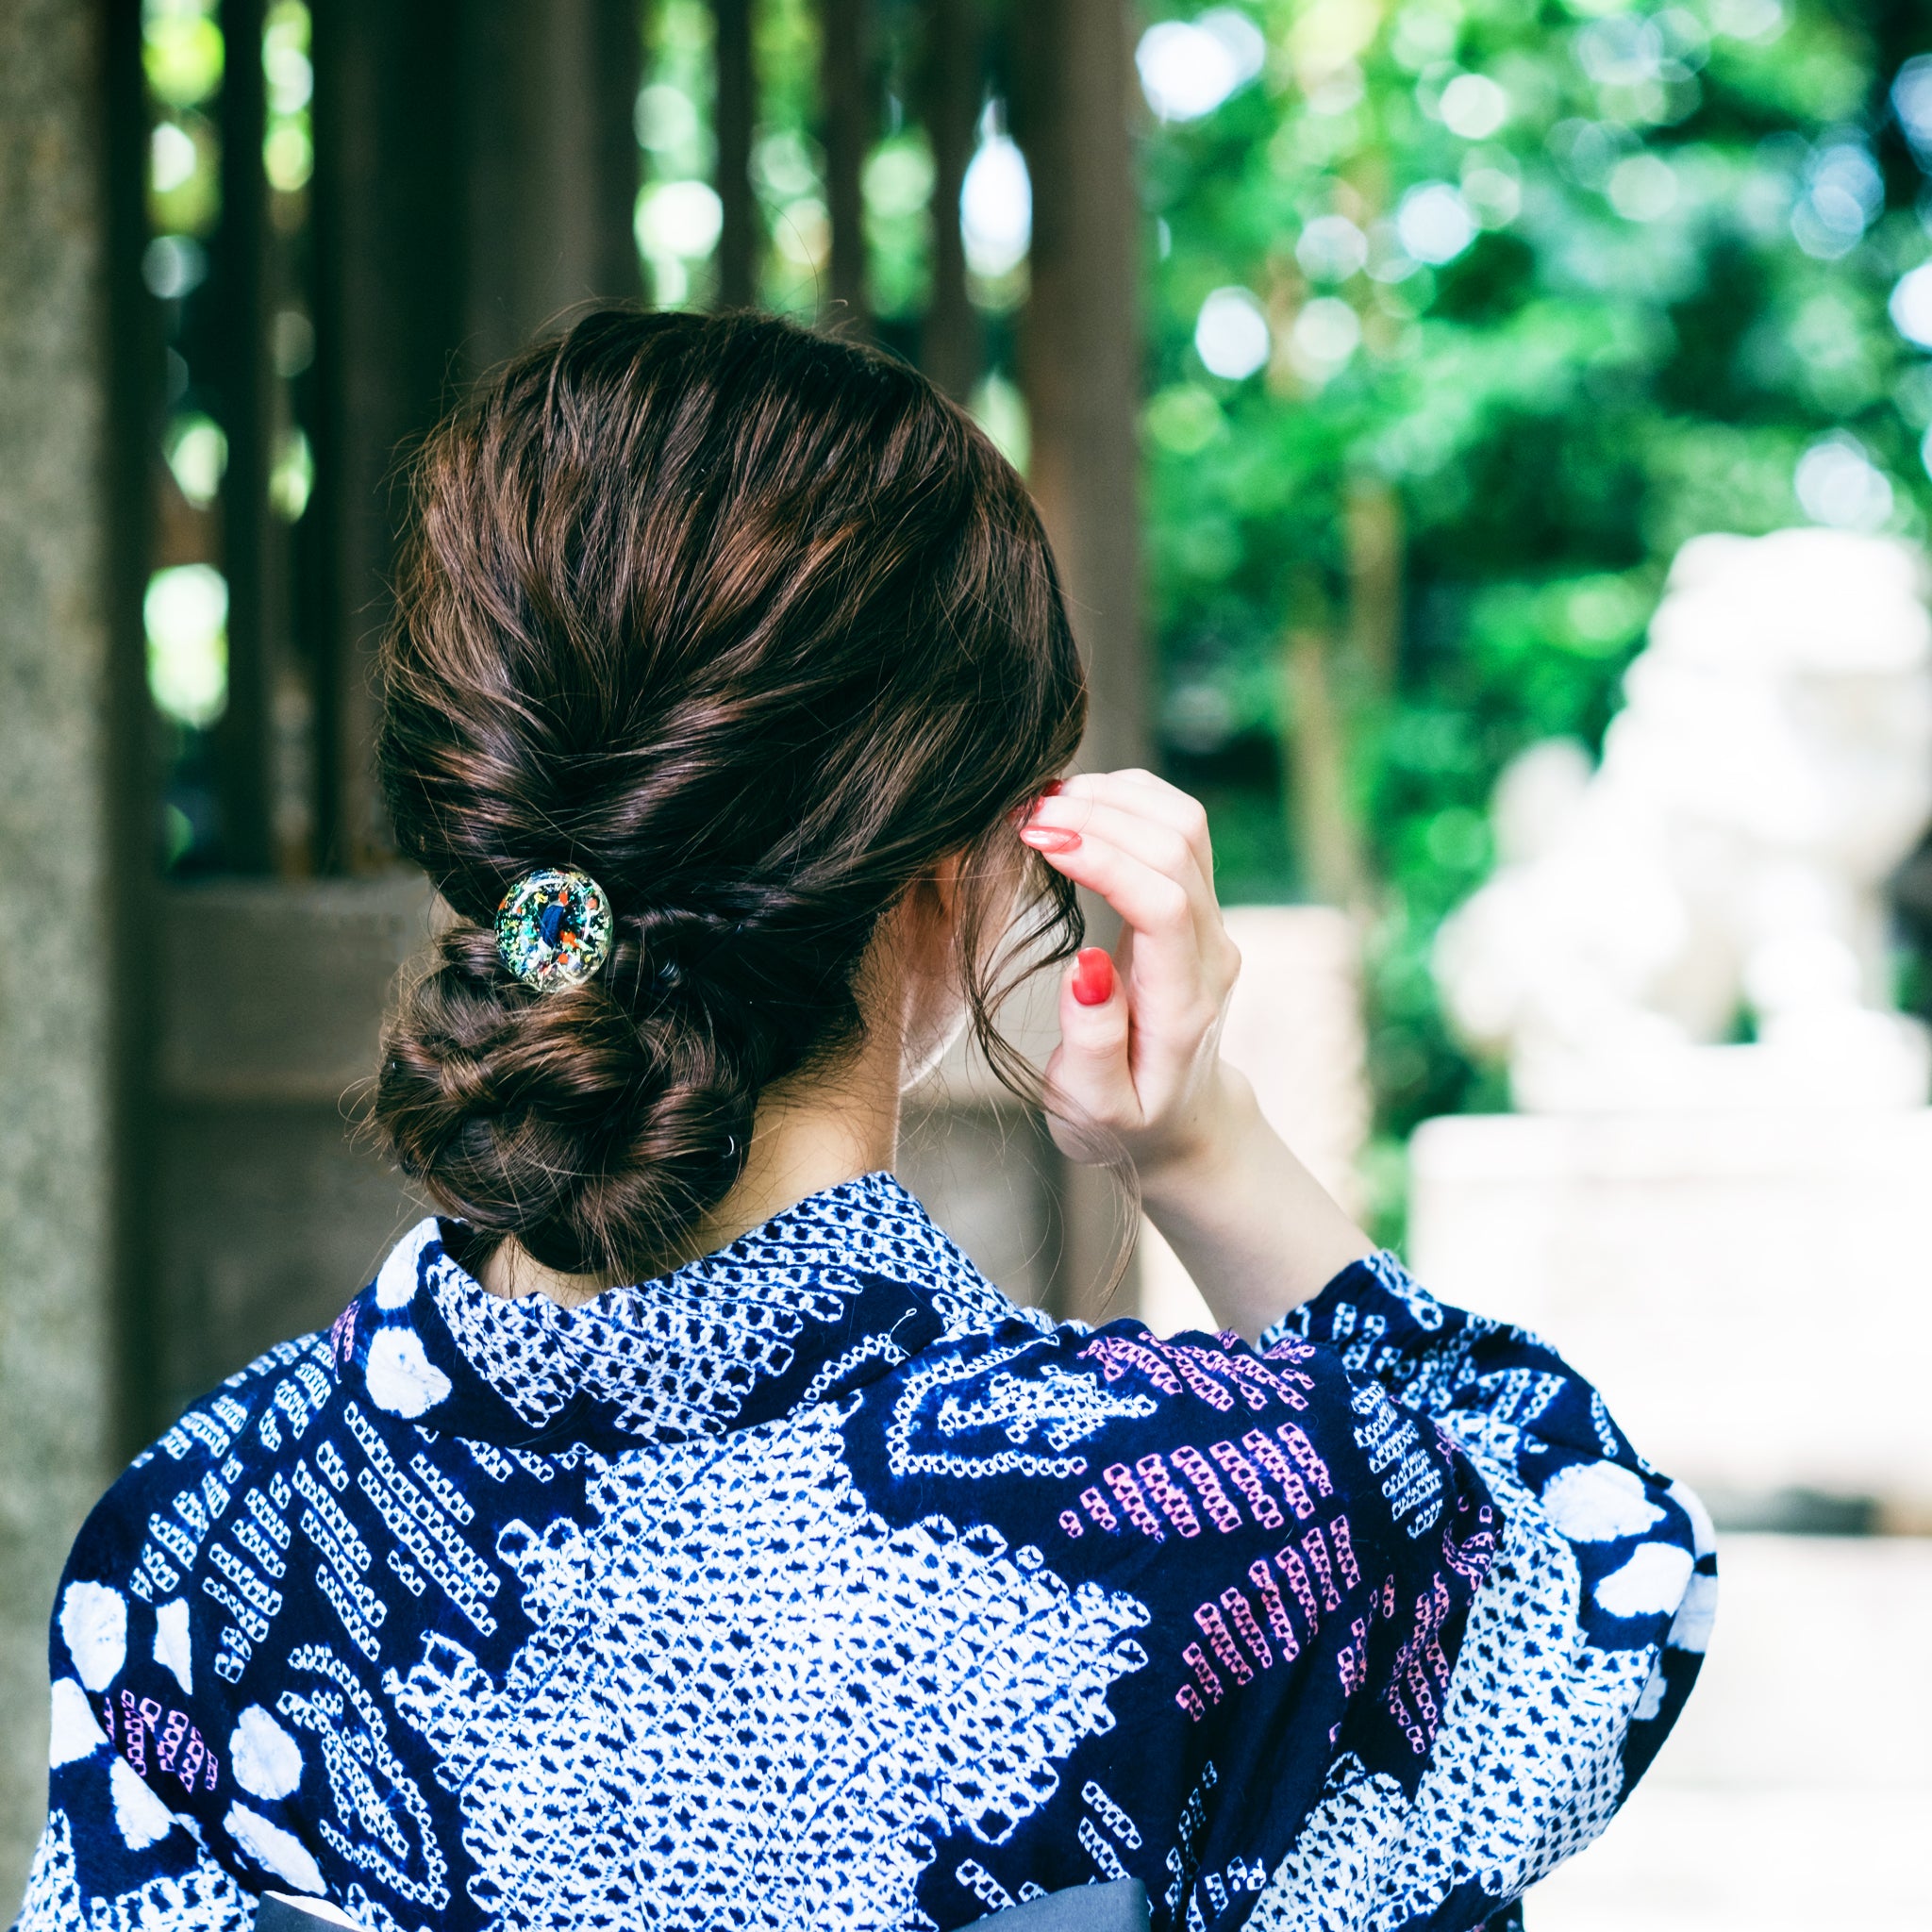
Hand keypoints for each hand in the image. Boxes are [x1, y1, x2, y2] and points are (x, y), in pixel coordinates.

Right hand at [1019, 769, 1243, 1180]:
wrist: (1182, 1124)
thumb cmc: (1124, 1122)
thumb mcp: (1095, 1109)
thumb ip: (1092, 1045)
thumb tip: (1084, 966)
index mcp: (1183, 1003)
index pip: (1162, 900)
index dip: (1103, 856)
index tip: (1034, 837)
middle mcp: (1210, 951)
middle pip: (1178, 844)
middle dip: (1099, 813)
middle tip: (1021, 813)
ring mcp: (1210, 922)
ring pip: (1185, 824)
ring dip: (1114, 797)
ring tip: (1042, 802)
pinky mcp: (1197, 905)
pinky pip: (1178, 827)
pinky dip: (1127, 800)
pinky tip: (1076, 805)